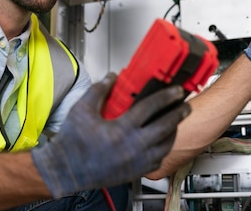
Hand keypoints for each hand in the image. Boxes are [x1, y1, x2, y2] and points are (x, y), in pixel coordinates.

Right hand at [31, 73, 190, 197]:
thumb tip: (111, 78)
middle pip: (165, 126)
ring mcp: (137, 161)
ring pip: (165, 145)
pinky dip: (163, 149)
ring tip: (176, 122)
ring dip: (173, 131)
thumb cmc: (72, 143)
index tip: (175, 90)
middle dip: (178, 113)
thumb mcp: (82, 109)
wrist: (65, 170)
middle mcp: (133, 146)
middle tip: (185, 105)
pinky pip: (158, 160)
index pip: (151, 107)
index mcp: (122, 129)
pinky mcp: (135, 172)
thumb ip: (99, 90)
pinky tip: (162, 142)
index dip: (166, 96)